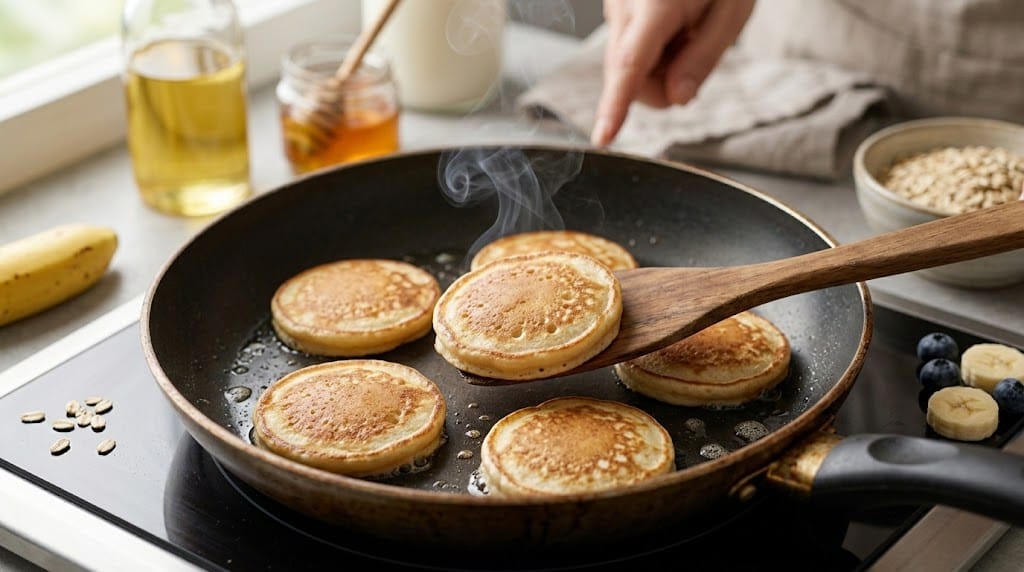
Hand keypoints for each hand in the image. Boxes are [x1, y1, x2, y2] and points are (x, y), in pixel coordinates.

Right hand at [591, 0, 754, 145]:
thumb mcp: (732, 13)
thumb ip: (703, 59)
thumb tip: (677, 99)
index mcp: (656, 3)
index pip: (630, 66)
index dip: (615, 106)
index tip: (603, 137)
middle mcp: (624, 4)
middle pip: (630, 79)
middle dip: (663, 83)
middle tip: (695, 48)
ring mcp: (614, 5)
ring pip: (626, 69)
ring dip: (658, 65)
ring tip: (685, 29)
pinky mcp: (614, 8)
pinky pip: (627, 49)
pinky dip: (651, 50)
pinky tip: (671, 25)